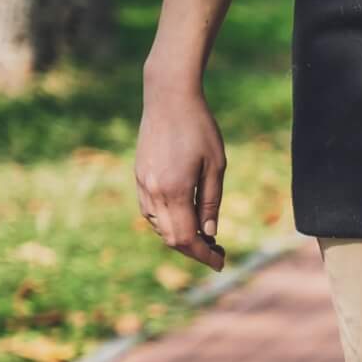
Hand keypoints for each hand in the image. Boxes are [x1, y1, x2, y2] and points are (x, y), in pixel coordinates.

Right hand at [134, 79, 229, 271]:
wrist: (168, 98)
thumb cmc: (199, 129)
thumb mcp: (216, 166)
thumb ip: (211, 202)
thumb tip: (210, 233)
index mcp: (174, 190)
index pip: (187, 238)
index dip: (204, 255)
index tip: (222, 263)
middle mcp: (153, 190)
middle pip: (171, 237)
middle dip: (194, 250)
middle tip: (218, 253)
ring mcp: (142, 183)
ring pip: (158, 226)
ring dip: (180, 237)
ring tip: (206, 237)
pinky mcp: (139, 175)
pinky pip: (150, 210)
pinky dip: (167, 222)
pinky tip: (186, 218)